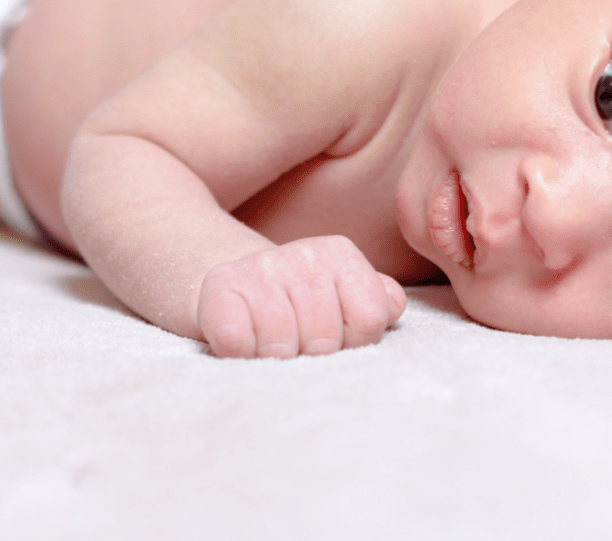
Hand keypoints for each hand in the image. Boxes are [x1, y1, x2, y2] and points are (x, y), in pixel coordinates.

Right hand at [197, 235, 406, 357]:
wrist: (232, 293)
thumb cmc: (297, 306)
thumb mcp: (343, 298)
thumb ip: (376, 302)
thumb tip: (392, 304)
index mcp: (340, 253)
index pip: (369, 319)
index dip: (353, 342)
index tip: (335, 337)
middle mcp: (302, 252)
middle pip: (326, 339)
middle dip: (313, 356)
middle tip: (297, 345)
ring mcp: (259, 268)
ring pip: (282, 346)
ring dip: (276, 360)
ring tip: (271, 346)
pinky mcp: (219, 288)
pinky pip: (238, 342)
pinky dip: (240, 354)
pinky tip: (243, 343)